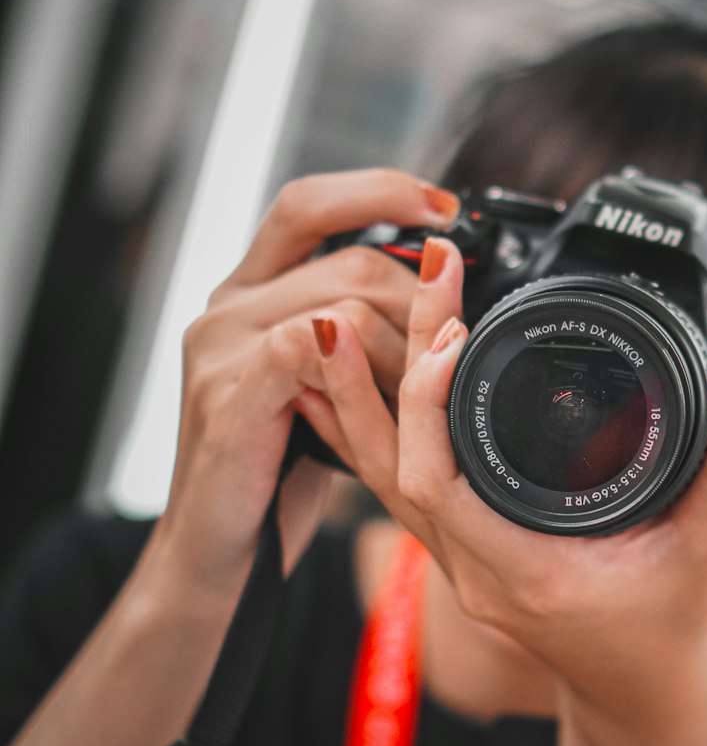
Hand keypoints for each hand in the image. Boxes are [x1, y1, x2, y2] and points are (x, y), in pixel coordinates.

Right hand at [151, 170, 458, 600]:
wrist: (219, 554)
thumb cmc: (278, 471)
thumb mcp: (325, 387)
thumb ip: (356, 333)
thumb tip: (438, 300)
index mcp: (249, 292)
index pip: (309, 204)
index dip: (378, 191)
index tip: (446, 210)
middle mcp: (227, 308)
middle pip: (351, 261)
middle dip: (421, 306)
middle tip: (448, 356)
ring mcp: (220, 349)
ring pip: (344, 303)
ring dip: (405, 353)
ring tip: (418, 400)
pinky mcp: (228, 396)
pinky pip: (307, 348)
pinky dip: (358, 369)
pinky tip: (380, 401)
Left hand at [304, 240, 706, 745]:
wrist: (639, 688)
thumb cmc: (669, 626)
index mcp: (520, 570)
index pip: (436, 483)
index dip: (428, 402)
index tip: (451, 331)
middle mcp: (471, 566)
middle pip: (392, 462)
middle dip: (385, 366)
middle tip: (406, 278)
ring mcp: (454, 559)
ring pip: (378, 471)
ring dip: (362, 391)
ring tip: (343, 311)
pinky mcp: (455, 543)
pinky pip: (393, 479)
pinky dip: (374, 421)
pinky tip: (359, 373)